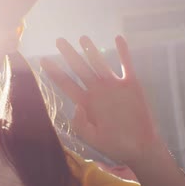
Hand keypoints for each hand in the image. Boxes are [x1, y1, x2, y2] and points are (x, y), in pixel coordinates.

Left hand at [41, 35, 163, 165]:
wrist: (140, 148)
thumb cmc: (116, 145)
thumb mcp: (94, 139)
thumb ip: (81, 125)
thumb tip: (76, 106)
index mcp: (85, 103)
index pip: (67, 84)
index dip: (55, 72)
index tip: (43, 60)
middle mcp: (97, 91)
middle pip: (80, 69)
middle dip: (69, 55)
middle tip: (59, 40)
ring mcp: (114, 86)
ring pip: (100, 63)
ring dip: (92, 50)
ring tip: (83, 37)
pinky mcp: (131, 85)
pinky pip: (126, 65)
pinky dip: (123, 52)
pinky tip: (118, 38)